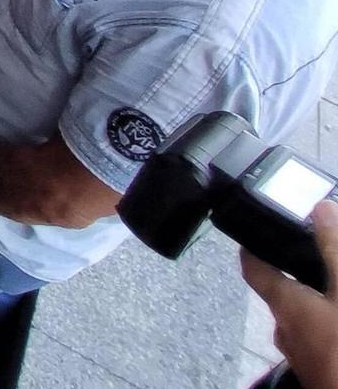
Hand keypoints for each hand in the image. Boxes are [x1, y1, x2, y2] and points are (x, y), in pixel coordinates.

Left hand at [243, 200, 337, 388]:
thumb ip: (333, 250)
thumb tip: (322, 208)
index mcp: (285, 306)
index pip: (253, 269)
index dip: (250, 247)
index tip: (252, 231)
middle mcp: (286, 331)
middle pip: (281, 295)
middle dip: (293, 275)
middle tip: (307, 257)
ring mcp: (302, 356)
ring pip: (303, 319)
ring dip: (314, 303)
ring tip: (330, 289)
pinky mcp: (320, 371)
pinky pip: (318, 338)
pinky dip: (327, 324)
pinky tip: (336, 322)